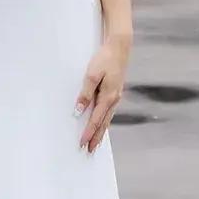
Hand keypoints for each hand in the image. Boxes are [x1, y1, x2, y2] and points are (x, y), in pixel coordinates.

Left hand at [75, 33, 130, 152]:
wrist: (120, 47)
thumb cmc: (105, 59)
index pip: (95, 120)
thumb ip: (85, 93)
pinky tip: (102, 124)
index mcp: (108, 97)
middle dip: (96, 138)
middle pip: (103, 123)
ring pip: (107, 119)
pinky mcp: (115, 92)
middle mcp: (114, 100)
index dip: (88, 133)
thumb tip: (78, 110)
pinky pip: (109, 112)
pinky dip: (104, 121)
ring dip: (101, 132)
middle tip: (89, 151)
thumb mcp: (92, 75)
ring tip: (95, 143)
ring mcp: (116, 97)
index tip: (81, 143)